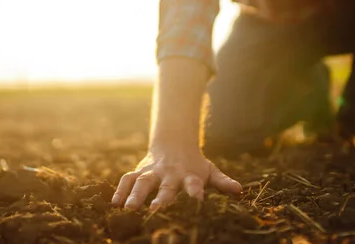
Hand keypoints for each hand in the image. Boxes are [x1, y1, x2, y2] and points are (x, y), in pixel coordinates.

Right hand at [112, 146, 241, 210]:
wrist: (174, 143)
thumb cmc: (194, 164)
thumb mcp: (210, 171)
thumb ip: (223, 182)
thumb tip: (239, 191)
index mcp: (188, 175)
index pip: (193, 184)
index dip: (196, 191)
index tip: (198, 200)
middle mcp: (169, 174)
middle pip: (165, 186)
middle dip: (161, 198)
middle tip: (156, 210)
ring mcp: (152, 172)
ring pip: (142, 182)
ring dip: (136, 195)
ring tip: (130, 209)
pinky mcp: (138, 172)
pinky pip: (127, 180)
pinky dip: (120, 190)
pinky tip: (114, 204)